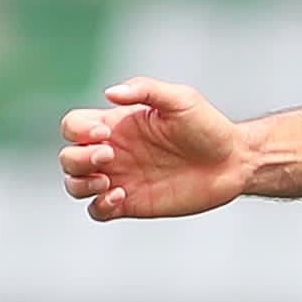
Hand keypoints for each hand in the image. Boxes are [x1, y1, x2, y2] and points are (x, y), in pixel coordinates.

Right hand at [58, 81, 247, 221]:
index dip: (78, 130)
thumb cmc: (208, 126)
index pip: (74, 125)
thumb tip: (109, 92)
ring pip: (75, 185)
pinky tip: (122, 196)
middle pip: (68, 157)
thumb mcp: (180, 99)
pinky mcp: (132, 203)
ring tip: (108, 182)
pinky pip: (97, 211)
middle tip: (110, 158)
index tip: (105, 135)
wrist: (234, 162)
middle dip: (78, 159)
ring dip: (80, 184)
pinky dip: (99, 206)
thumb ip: (145, 90)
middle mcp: (115, 151)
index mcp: (119, 124)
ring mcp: (121, 178)